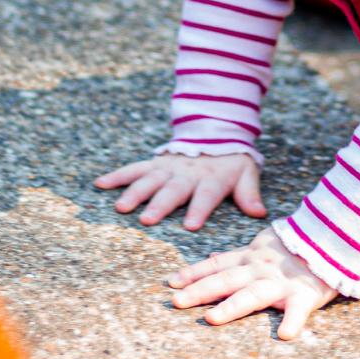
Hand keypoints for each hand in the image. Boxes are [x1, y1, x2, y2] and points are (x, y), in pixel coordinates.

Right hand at [94, 153, 266, 230]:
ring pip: (150, 180)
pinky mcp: (155, 163)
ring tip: (121, 208)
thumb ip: (249, 193)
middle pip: (173, 190)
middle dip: (160, 204)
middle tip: (147, 220)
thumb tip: (260, 213)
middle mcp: (187, 174)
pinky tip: (99, 184)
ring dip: (135, 192)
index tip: (190, 225)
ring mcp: (168, 168)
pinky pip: (134, 168)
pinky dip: (117, 175)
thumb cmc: (231, 162)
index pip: (206, 195)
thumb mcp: (246, 173)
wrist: (215, 132)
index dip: (199, 209)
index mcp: (211, 179)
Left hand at [167, 228, 338, 338]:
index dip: (193, 272)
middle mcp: (260, 269)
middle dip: (199, 290)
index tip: (171, 282)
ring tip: (212, 319)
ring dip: (232, 306)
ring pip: (253, 294)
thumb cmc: (296, 246)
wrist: (332, 236)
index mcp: (251, 258)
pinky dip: (292, 321)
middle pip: (225, 280)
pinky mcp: (304, 294)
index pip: (217, 265)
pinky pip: (298, 310)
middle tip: (175, 301)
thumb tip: (212, 257)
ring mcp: (280, 282)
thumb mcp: (263, 245)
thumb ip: (239, 255)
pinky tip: (285, 335)